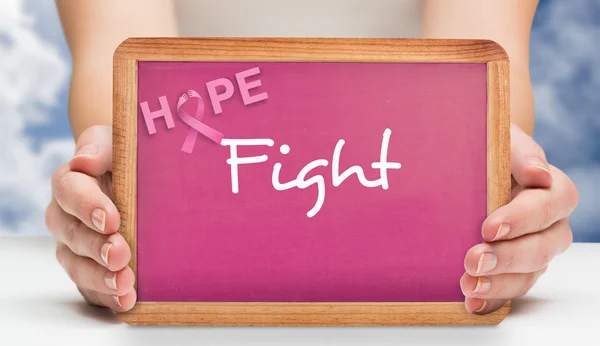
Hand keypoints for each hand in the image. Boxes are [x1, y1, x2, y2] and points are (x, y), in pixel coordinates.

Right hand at [45, 125, 135, 310]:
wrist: (142, 179)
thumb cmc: (128, 157)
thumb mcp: (117, 141)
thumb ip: (101, 147)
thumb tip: (84, 161)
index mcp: (71, 182)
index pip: (69, 191)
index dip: (88, 206)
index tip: (112, 219)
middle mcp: (67, 217)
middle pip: (71, 235)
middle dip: (96, 247)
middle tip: (120, 254)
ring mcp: (77, 246)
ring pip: (76, 265)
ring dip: (99, 277)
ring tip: (124, 284)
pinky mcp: (91, 268)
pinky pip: (91, 287)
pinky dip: (107, 297)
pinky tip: (126, 301)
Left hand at [461, 124, 578, 313]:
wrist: (472, 165)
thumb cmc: (490, 152)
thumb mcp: (503, 142)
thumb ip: (519, 154)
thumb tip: (539, 172)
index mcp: (552, 190)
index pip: (549, 205)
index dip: (523, 219)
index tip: (489, 227)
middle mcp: (549, 225)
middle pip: (542, 247)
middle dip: (507, 257)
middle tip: (473, 260)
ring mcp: (534, 250)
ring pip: (529, 274)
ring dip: (499, 283)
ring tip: (468, 285)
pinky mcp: (514, 269)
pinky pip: (510, 288)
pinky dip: (492, 299)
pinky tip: (471, 302)